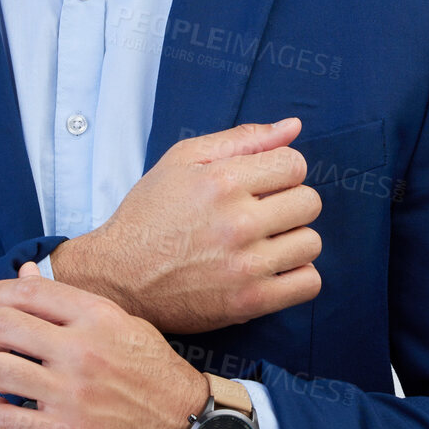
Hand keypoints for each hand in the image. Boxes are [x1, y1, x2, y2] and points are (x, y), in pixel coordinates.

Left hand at [0, 261, 209, 428]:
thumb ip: (72, 302)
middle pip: (2, 327)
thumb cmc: (157, 375)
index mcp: (97, 318)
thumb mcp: (123, 325)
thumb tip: (26, 274)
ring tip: (7, 379)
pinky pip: (4, 418)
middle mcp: (80, 351)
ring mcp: (70, 395)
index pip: (30, 292)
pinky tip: (12, 410)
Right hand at [50, 117, 321, 334]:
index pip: (295, 164)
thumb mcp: (183, 160)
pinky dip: (296, 277)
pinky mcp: (248, 303)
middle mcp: (237, 222)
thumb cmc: (150, 214)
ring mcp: (245, 265)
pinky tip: (271, 269)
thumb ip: (242, 139)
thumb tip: (293, 126)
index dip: (281, 172)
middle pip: (309, 202)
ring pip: (311, 243)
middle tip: (260, 215)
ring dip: (292, 241)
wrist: (117, 276)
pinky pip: (308, 283)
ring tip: (263, 243)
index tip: (261, 186)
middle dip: (289, 204)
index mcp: (221, 181)